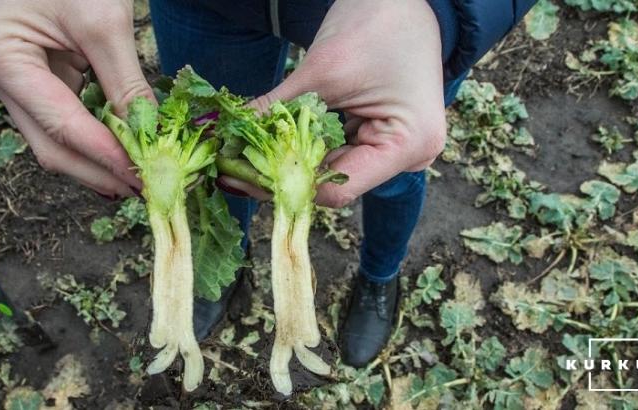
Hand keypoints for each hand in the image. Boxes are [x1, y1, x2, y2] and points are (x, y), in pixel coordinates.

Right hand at [0, 0, 153, 197]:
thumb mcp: (103, 21)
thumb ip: (125, 82)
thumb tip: (150, 135)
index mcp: (0, 56)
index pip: (58, 122)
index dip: (101, 153)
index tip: (139, 174)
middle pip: (48, 144)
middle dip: (97, 170)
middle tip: (140, 188)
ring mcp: (13, 83)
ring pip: (54, 140)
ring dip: (95, 162)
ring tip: (134, 179)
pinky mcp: (34, 83)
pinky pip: (63, 123)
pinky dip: (93, 141)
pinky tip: (120, 157)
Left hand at [221, 0, 445, 207]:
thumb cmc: (376, 24)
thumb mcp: (322, 70)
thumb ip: (276, 109)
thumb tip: (227, 134)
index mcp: (408, 146)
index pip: (338, 189)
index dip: (285, 184)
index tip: (240, 176)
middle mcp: (410, 157)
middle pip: (335, 182)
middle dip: (284, 171)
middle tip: (233, 167)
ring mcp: (398, 149)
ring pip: (333, 169)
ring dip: (293, 159)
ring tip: (245, 155)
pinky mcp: (384, 137)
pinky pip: (340, 151)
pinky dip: (308, 145)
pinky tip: (274, 141)